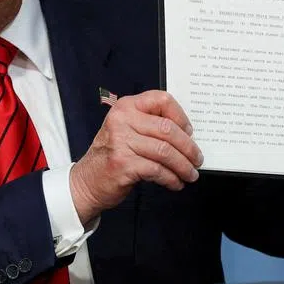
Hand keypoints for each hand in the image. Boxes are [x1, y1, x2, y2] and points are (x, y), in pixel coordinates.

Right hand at [69, 91, 202, 223]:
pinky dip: (171, 179)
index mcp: (126, 107)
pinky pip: (158, 170)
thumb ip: (150, 125)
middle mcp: (122, 120)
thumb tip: (186, 135)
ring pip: (165, 152)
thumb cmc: (111, 156)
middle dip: (188, 148)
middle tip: (196, 159)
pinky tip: (175, 183)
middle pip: (168, 129)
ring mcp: (121, 142)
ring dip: (183, 166)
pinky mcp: (123, 164)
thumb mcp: (126, 130)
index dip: (181, 116)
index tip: (189, 132)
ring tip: (189, 174)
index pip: (162, 100)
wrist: (87, 181)